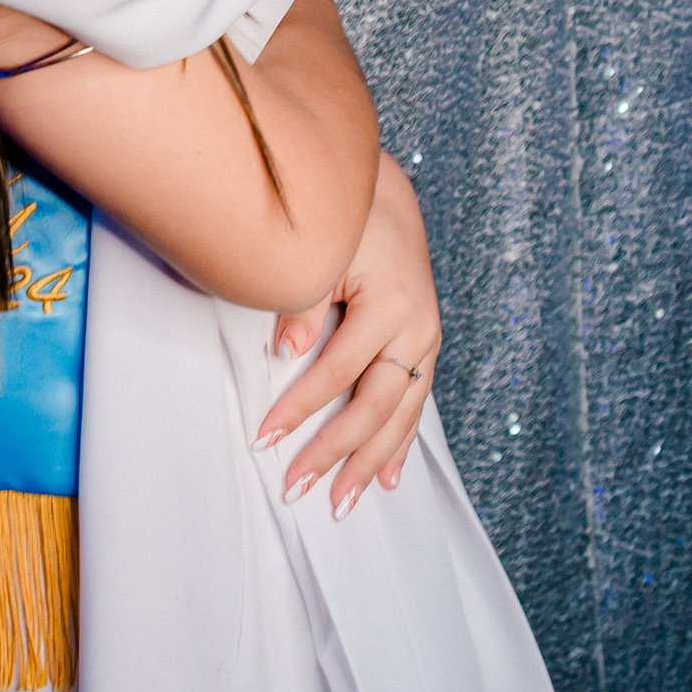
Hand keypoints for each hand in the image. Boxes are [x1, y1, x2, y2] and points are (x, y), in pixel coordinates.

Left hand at [252, 151, 440, 519]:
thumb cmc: (349, 217)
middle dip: (335, 452)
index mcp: (392, 304)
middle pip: (375, 406)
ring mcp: (427, 337)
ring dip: (370, 460)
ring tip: (344, 501)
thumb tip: (285, 353)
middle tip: (299, 487)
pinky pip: (414, 402)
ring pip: (400, 413)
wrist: (384, 190)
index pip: (337, 374)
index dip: (299, 410)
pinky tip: (387, 476)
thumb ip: (302, 303)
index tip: (264, 438)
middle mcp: (419, 328)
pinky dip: (400, 440)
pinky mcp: (424, 341)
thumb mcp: (323, 251)